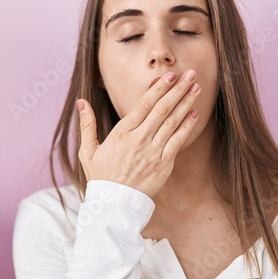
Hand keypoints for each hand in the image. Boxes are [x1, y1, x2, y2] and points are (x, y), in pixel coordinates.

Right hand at [77, 69, 200, 198]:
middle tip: (190, 74)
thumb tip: (81, 102)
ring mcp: (153, 152)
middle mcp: (139, 140)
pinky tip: (194, 113)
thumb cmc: (101, 178)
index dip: (158, 89)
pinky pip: (178, 141)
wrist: (114, 204)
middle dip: (177, 89)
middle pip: (162, 109)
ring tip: (196, 88)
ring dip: (185, 103)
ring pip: (172, 122)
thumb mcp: (88, 152)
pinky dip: (187, 126)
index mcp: (121, 134)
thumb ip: (87, 125)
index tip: (169, 76)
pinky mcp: (164, 164)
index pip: (144, 105)